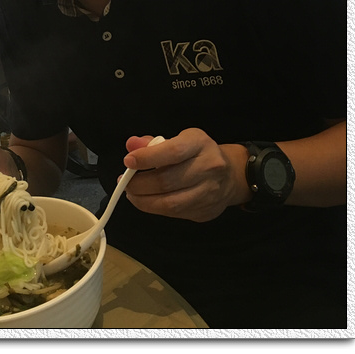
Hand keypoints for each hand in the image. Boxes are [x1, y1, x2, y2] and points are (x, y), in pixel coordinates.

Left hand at [121, 129, 248, 221]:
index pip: (173, 151)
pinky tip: (145, 200)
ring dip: (143, 200)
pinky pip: (174, 214)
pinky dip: (154, 208)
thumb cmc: (196, 154)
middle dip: (139, 184)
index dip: (147, 157)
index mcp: (200, 144)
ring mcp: (209, 192)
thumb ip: (152, 142)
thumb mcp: (178, 139)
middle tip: (124, 181)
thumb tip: (131, 145)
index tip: (128, 161)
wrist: (229, 175)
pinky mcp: (206, 211)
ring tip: (131, 193)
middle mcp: (209, 167)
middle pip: (167, 180)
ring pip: (170, 203)